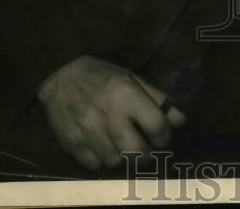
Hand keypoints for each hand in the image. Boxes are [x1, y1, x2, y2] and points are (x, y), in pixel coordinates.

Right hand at [36, 55, 185, 170]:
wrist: (59, 75)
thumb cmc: (101, 75)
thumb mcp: (132, 78)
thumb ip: (157, 99)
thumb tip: (180, 121)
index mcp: (127, 94)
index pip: (157, 127)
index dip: (165, 137)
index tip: (162, 138)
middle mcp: (108, 115)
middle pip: (137, 152)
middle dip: (147, 155)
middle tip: (146, 149)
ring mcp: (88, 132)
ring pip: (115, 162)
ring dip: (123, 157)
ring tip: (121, 145)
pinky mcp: (71, 144)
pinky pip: (94, 166)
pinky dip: (101, 160)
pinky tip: (102, 147)